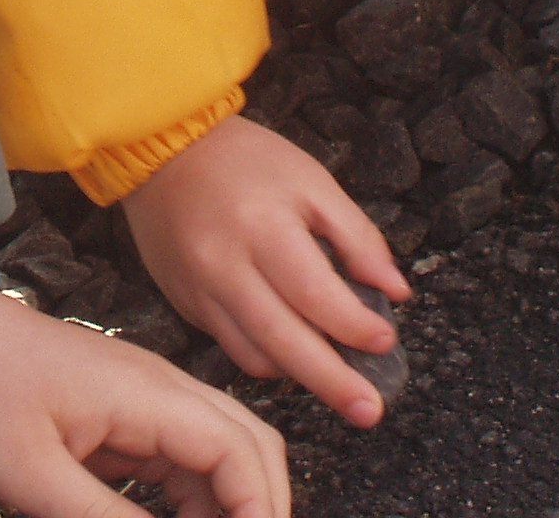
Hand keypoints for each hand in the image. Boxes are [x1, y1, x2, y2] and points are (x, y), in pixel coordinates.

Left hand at [0, 287, 287, 517]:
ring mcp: (142, 397)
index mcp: (148, 394)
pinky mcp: (119, 411)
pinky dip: (191, 500)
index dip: (259, 512)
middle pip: (248, 446)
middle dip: (260, 507)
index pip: (240, 453)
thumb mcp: (29, 475)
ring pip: (218, 453)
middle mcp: (159, 389)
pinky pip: (177, 458)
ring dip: (225, 506)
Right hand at [120, 111, 409, 427]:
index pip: (316, 295)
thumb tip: (394, 291)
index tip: (386, 342)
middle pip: (284, 341)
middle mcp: (225, 266)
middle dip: (332, 383)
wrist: (164, 146)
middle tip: (369, 411)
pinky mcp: (184, 303)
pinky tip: (294, 358)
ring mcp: (199, 290)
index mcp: (263, 227)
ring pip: (255, 355)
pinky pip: (230, 346)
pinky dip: (267, 358)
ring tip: (340, 387)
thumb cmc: (246, 158)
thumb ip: (356, 237)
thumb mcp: (312, 181)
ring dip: (301, 376)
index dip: (355, 327)